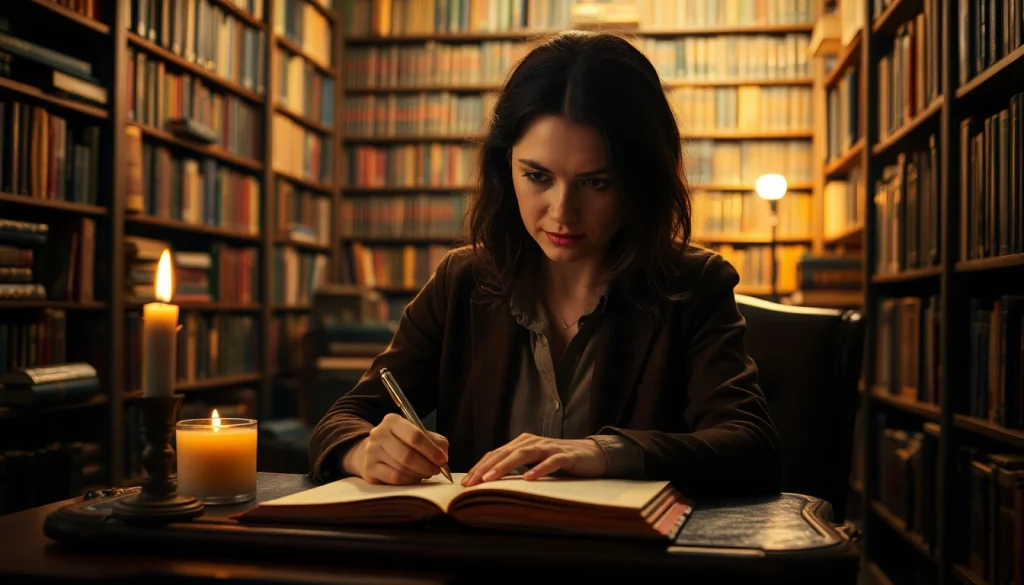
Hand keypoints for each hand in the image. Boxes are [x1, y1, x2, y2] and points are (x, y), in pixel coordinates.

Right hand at [343, 413, 448, 484]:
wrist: (370, 453)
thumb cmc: (400, 443)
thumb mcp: (418, 435)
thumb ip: (435, 441)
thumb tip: (443, 456)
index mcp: (392, 421)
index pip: (415, 436)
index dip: (431, 450)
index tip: (442, 460)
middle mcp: (378, 434)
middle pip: (408, 454)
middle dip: (426, 465)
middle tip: (436, 470)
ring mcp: (371, 452)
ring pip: (401, 468)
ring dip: (419, 473)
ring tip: (425, 473)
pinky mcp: (369, 469)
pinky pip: (394, 478)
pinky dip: (408, 480)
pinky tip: (413, 478)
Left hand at [462, 433, 607, 486]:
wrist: (592, 455)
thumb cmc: (559, 460)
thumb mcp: (534, 463)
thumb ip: (516, 467)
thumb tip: (490, 482)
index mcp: (522, 443)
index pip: (496, 454)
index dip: (479, 466)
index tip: (466, 483)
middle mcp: (532, 442)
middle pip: (505, 453)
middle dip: (485, 468)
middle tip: (471, 483)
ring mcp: (549, 447)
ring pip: (523, 455)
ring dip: (505, 466)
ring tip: (490, 479)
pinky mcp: (565, 455)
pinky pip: (550, 462)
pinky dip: (539, 469)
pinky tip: (528, 478)